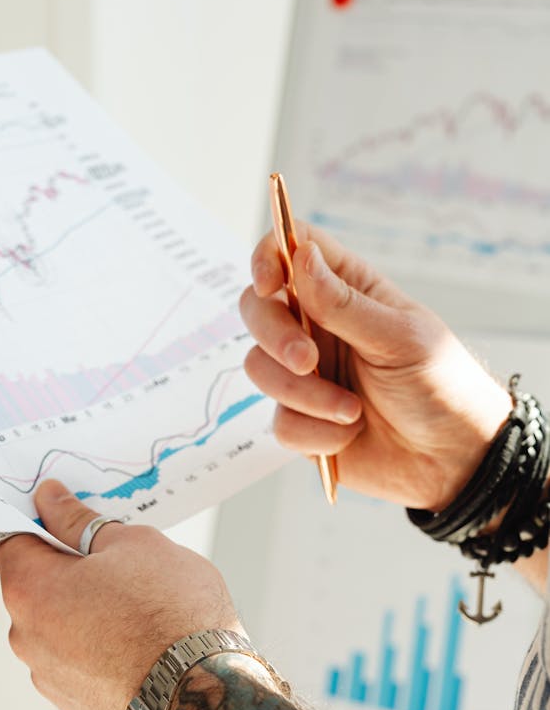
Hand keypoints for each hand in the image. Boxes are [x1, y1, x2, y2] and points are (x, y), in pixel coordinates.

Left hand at [0, 480, 239, 709]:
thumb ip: (79, 521)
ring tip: (140, 609)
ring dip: (85, 612)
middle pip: (36, 586)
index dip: (37, 521)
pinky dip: (99, 649)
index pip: (9, 539)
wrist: (205, 695)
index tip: (64, 513)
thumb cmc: (171, 614)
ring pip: (59, 626)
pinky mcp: (75, 706)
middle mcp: (26, 636)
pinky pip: (79, 662)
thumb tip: (50, 500)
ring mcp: (49, 677)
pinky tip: (140, 644)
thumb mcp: (133, 544)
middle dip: (69, 570)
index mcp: (30, 588)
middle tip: (119, 562)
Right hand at [241, 226, 511, 510]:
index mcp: (345, 291)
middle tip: (307, 362)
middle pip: (258, 309)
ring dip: (304, 394)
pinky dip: (316, 432)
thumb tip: (301, 255)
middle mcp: (317, 328)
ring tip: (351, 411)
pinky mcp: (302, 420)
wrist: (450, 459)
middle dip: (275, 337)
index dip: (268, 257)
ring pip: (260, 369)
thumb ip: (343, 303)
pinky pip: (281, 422)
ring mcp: (305, 375)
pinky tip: (350, 434)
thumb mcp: (399, 338)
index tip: (269, 284)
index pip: (290, 250)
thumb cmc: (440, 386)